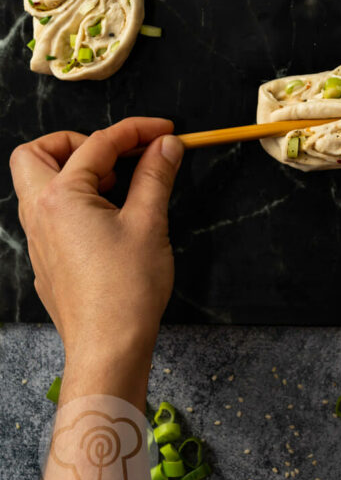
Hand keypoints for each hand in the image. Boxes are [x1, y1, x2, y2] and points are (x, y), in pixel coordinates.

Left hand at [10, 117, 183, 371]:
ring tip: (118, 185)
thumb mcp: (149, 222)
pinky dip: (76, 202)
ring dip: (75, 173)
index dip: (136, 130)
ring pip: (39, 186)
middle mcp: (39, 214)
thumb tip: (165, 144)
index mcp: (60, 198)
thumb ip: (155, 175)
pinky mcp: (47, 261)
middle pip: (36, 155)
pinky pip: (51, 215)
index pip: (97, 143)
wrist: (108, 348)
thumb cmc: (127, 289)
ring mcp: (39, 240)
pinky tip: (110, 219)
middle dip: (74, 142)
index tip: (166, 130)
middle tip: (115, 154)